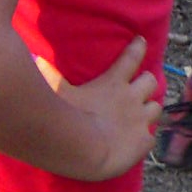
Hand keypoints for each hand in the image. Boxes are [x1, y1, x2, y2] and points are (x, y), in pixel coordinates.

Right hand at [56, 36, 162, 178]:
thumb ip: (50, 75)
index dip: (138, 47)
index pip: (131, 57)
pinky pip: (150, 138)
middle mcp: (132, 98)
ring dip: (149, 110)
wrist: (86, 150)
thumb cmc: (70, 118)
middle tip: (140, 89)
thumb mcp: (58, 93)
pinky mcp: (144, 141)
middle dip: (147, 83)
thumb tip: (35, 57)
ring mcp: (141, 120)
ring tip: (142, 116)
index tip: (142, 41)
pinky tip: (137, 144)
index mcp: (114, 82)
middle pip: (151, 81)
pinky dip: (145, 139)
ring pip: (157, 108)